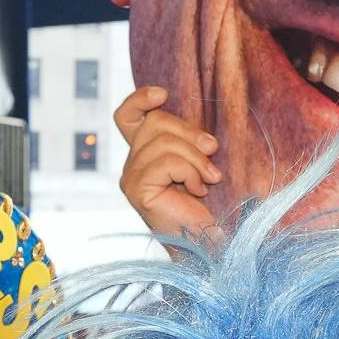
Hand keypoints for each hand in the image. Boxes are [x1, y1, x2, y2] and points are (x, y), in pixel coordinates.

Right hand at [113, 87, 220, 243]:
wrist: (206, 244)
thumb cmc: (207, 206)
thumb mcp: (198, 164)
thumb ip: (190, 144)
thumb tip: (205, 139)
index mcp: (144, 155)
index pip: (126, 117)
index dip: (140, 99)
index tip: (163, 94)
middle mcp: (131, 165)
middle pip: (154, 122)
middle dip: (190, 133)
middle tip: (212, 152)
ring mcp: (131, 178)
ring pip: (163, 141)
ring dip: (196, 158)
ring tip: (209, 178)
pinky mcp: (137, 189)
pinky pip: (167, 162)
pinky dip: (190, 172)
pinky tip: (198, 190)